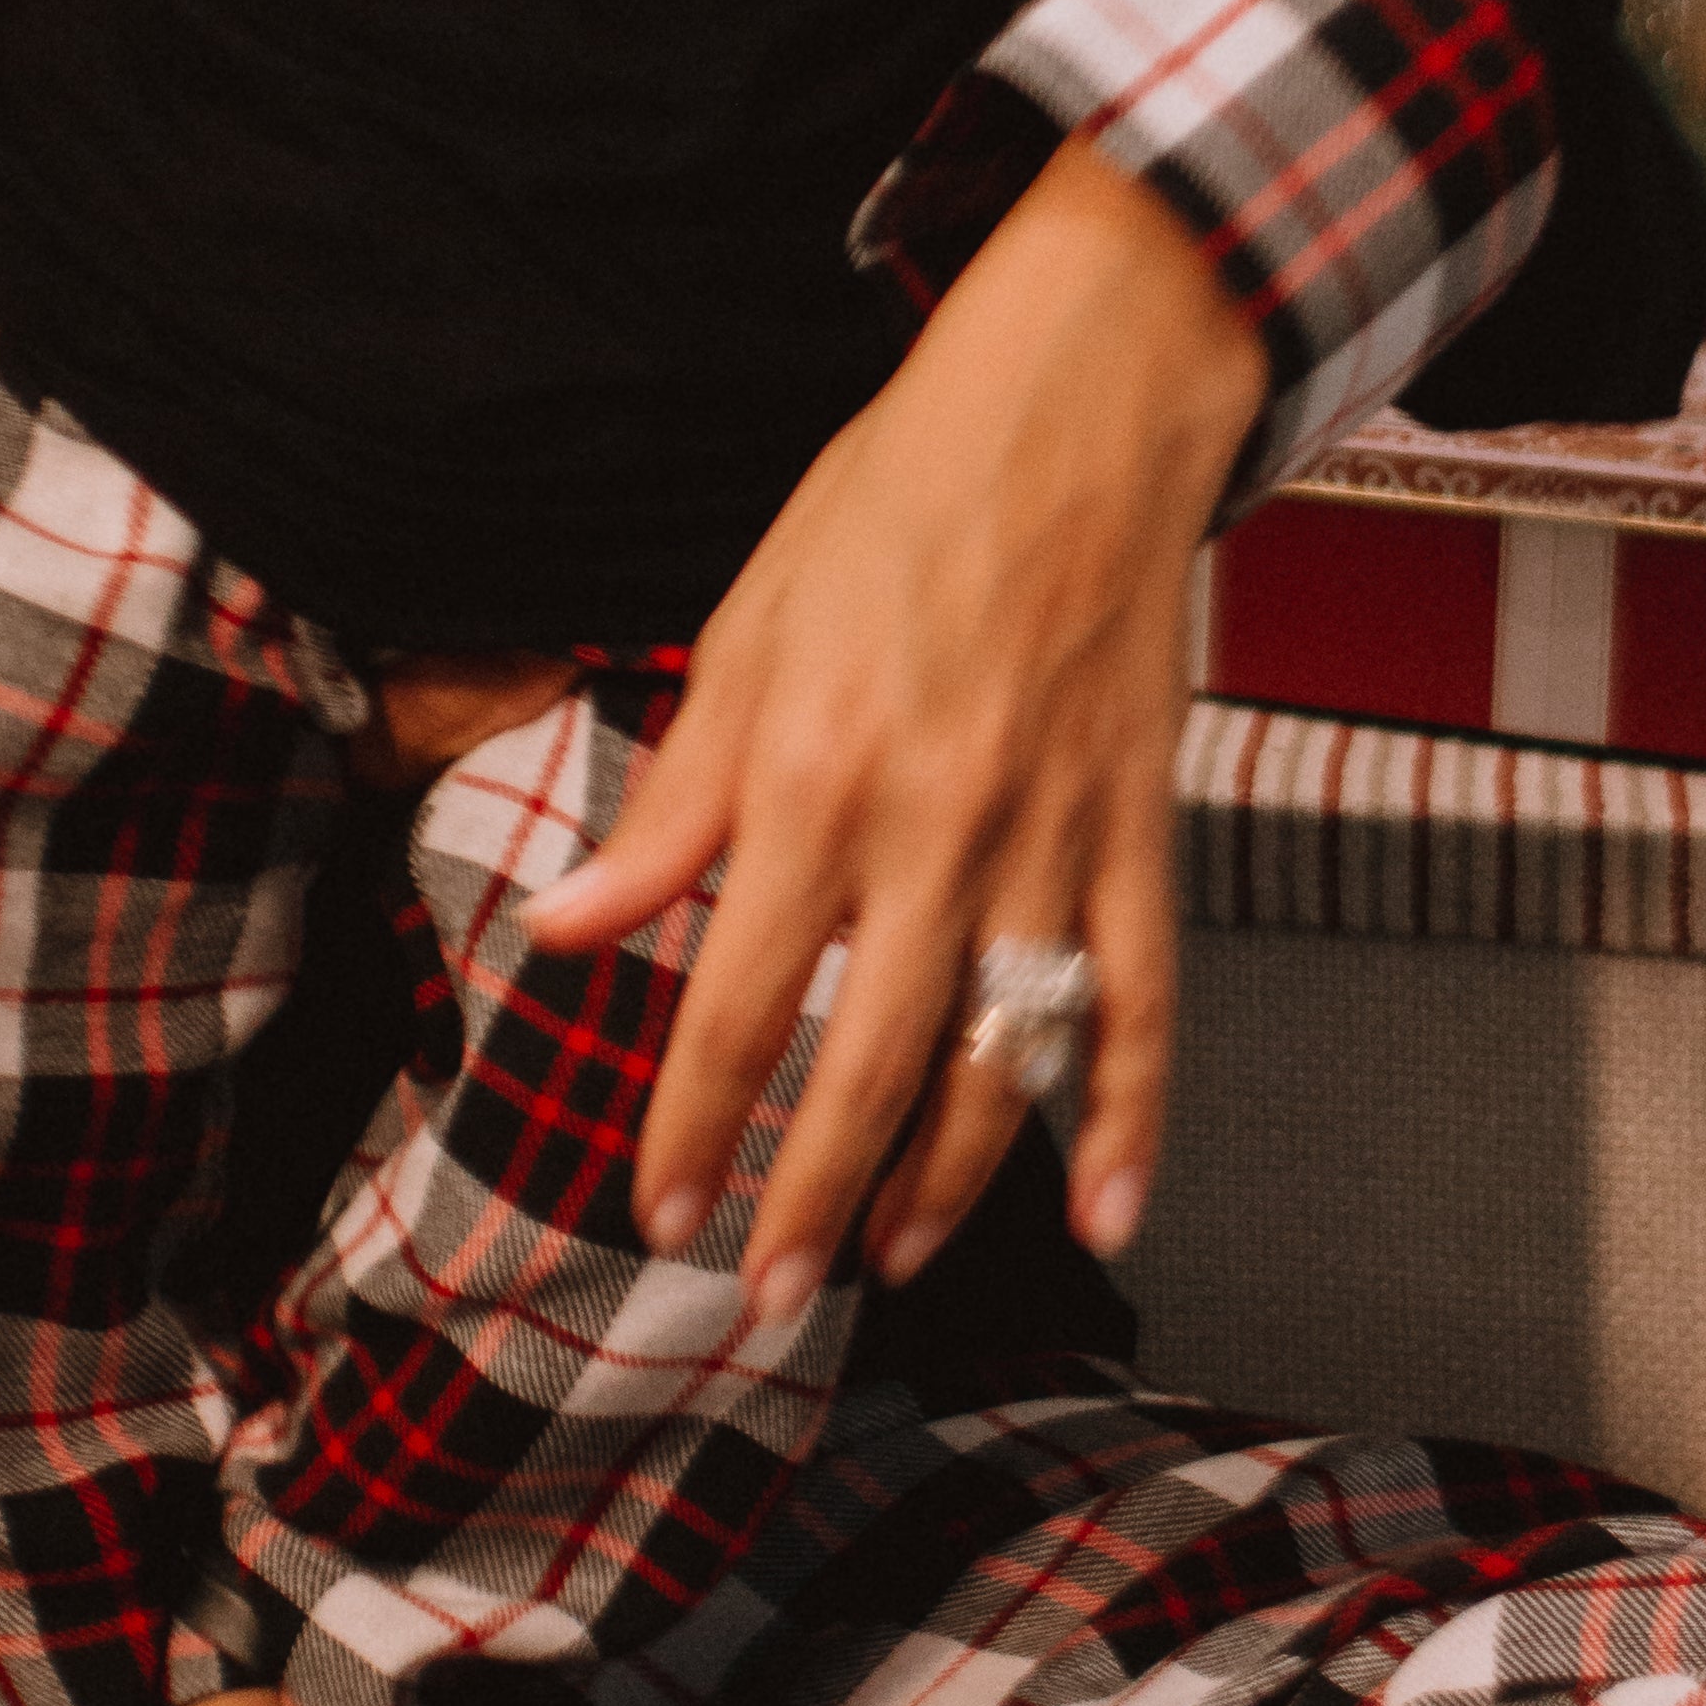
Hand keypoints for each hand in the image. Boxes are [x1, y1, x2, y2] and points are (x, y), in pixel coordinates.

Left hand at [525, 136, 1261, 1317]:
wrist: (1074, 409)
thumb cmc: (891, 506)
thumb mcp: (742, 636)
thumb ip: (669, 808)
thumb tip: (564, 930)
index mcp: (811, 776)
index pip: (735, 1000)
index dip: (693, 1124)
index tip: (661, 1212)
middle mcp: (933, 825)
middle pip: (866, 1061)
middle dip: (805, 1195)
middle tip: (764, 1296)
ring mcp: (1051, 837)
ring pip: (1003, 1057)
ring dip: (945, 1182)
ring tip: (885, 1257)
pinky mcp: (1138, 830)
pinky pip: (1141, 1000)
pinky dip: (1131, 1115)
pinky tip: (1105, 1210)